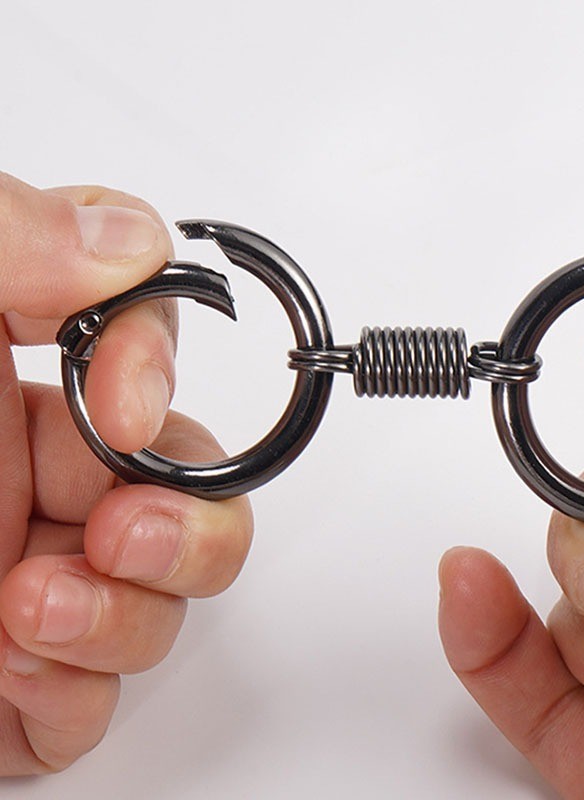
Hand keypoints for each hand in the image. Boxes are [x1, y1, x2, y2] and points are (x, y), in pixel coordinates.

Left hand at [0, 174, 251, 772]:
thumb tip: (129, 247)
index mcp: (1, 382)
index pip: (144, 351)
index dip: (161, 369)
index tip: (117, 403)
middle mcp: (23, 480)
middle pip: (186, 491)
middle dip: (191, 522)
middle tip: (127, 533)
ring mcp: (17, 579)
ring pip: (160, 596)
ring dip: (132, 610)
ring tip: (34, 610)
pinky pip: (91, 697)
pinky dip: (80, 689)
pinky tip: (15, 667)